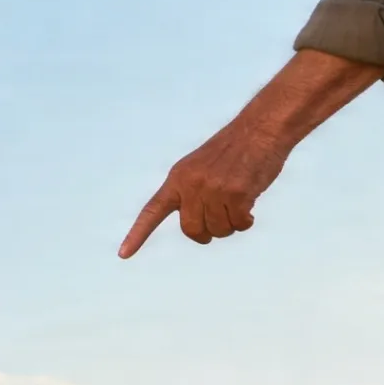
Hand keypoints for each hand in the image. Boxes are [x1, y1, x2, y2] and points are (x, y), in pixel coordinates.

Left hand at [120, 115, 290, 257]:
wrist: (259, 130)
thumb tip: (194, 225)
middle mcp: (191, 184)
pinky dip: (246, 221)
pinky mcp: (236, 193)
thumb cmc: (232, 151)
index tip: (124, 254)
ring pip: (219, 230)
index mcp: (178, 178)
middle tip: (221, 219)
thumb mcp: (199, 167)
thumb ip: (190, 193)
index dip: (138, 234)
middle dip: (207, 233)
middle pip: (191, 230)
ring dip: (232, 224)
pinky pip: (239, 224)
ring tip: (238, 202)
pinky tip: (250, 204)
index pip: (152, 210)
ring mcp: (213, 189)